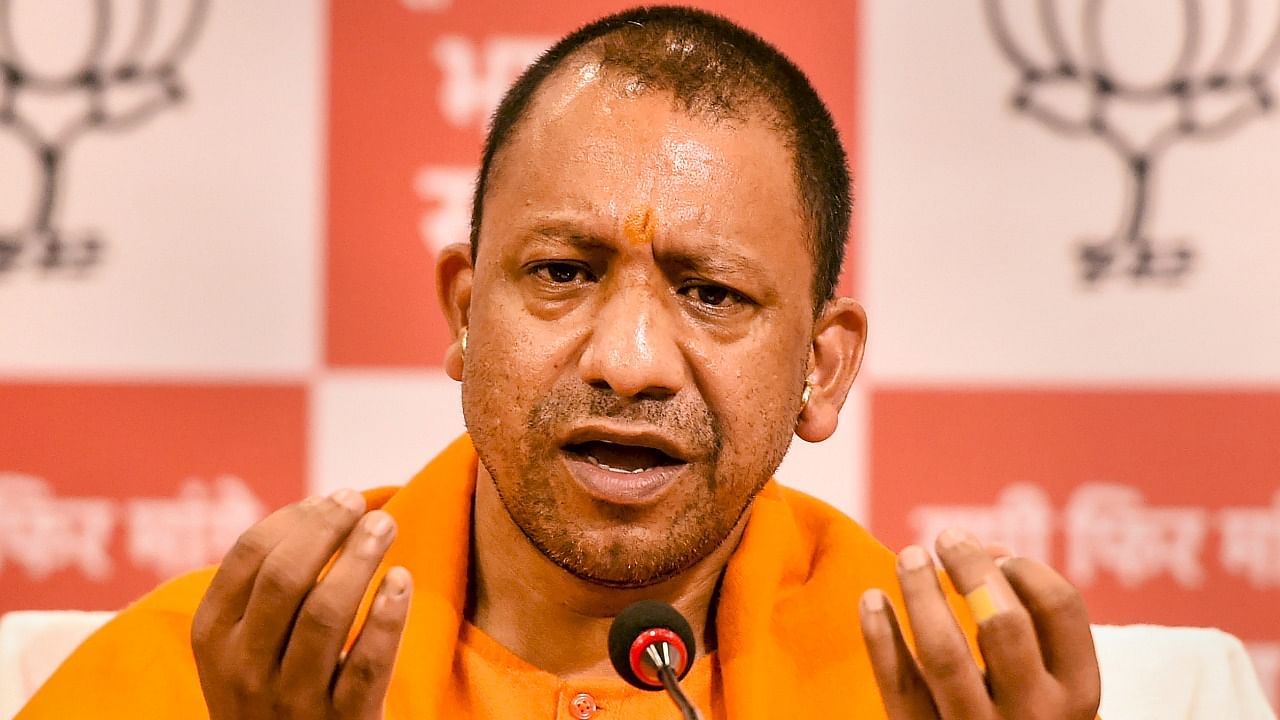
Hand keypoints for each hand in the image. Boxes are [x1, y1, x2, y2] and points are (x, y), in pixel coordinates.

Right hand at [191, 489, 412, 718]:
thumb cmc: (270, 691)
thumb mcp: (242, 647)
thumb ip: (264, 589)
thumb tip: (320, 508)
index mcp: (213, 639)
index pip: (247, 556)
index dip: (293, 518)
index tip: (328, 499)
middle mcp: (245, 669)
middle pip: (285, 578)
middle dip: (325, 529)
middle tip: (358, 502)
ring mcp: (293, 700)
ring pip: (325, 615)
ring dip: (358, 559)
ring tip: (384, 526)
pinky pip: (367, 663)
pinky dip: (387, 618)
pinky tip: (401, 580)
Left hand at [859, 528, 1099, 718]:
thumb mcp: (1054, 685)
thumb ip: (1032, 622)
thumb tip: (990, 551)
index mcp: (1079, 694)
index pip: (1059, 606)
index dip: (1025, 567)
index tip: (998, 554)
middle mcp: (1036, 716)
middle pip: (1002, 622)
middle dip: (971, 568)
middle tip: (947, 537)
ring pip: (944, 653)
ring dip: (922, 593)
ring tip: (909, 557)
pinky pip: (898, 685)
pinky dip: (880, 637)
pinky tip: (871, 599)